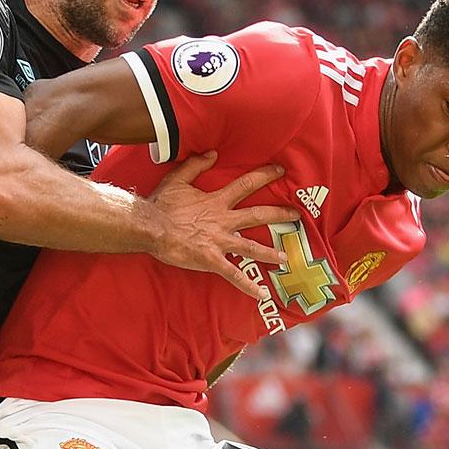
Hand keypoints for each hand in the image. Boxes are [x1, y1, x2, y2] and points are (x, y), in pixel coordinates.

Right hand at [145, 153, 298, 302]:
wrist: (150, 227)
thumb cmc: (161, 205)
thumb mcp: (178, 179)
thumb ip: (196, 165)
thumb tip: (213, 153)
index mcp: (216, 201)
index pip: (246, 184)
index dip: (264, 176)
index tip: (281, 171)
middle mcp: (223, 220)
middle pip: (258, 215)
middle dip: (279, 214)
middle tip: (298, 215)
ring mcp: (219, 241)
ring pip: (251, 247)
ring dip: (270, 253)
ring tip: (286, 258)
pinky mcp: (211, 260)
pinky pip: (233, 274)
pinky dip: (248, 285)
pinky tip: (261, 294)